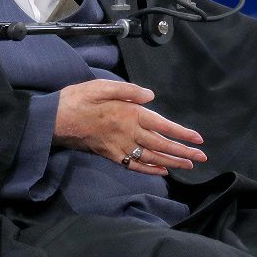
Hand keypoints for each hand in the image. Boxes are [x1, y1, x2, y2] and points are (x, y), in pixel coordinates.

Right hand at [52, 79, 205, 175]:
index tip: (198, 139)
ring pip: (151, 157)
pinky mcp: (111, 155)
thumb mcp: (102, 86)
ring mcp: (119, 146)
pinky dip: (150, 169)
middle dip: (184, 152)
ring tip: (188, 165)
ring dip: (171, 162)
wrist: (54, 120)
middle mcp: (128, 132)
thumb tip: (151, 96)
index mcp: (129, 113)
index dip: (182, 133)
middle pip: (161, 144)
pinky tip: (162, 171)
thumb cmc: (78, 99)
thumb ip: (129, 91)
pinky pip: (134, 165)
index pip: (163, 125)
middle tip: (202, 157)